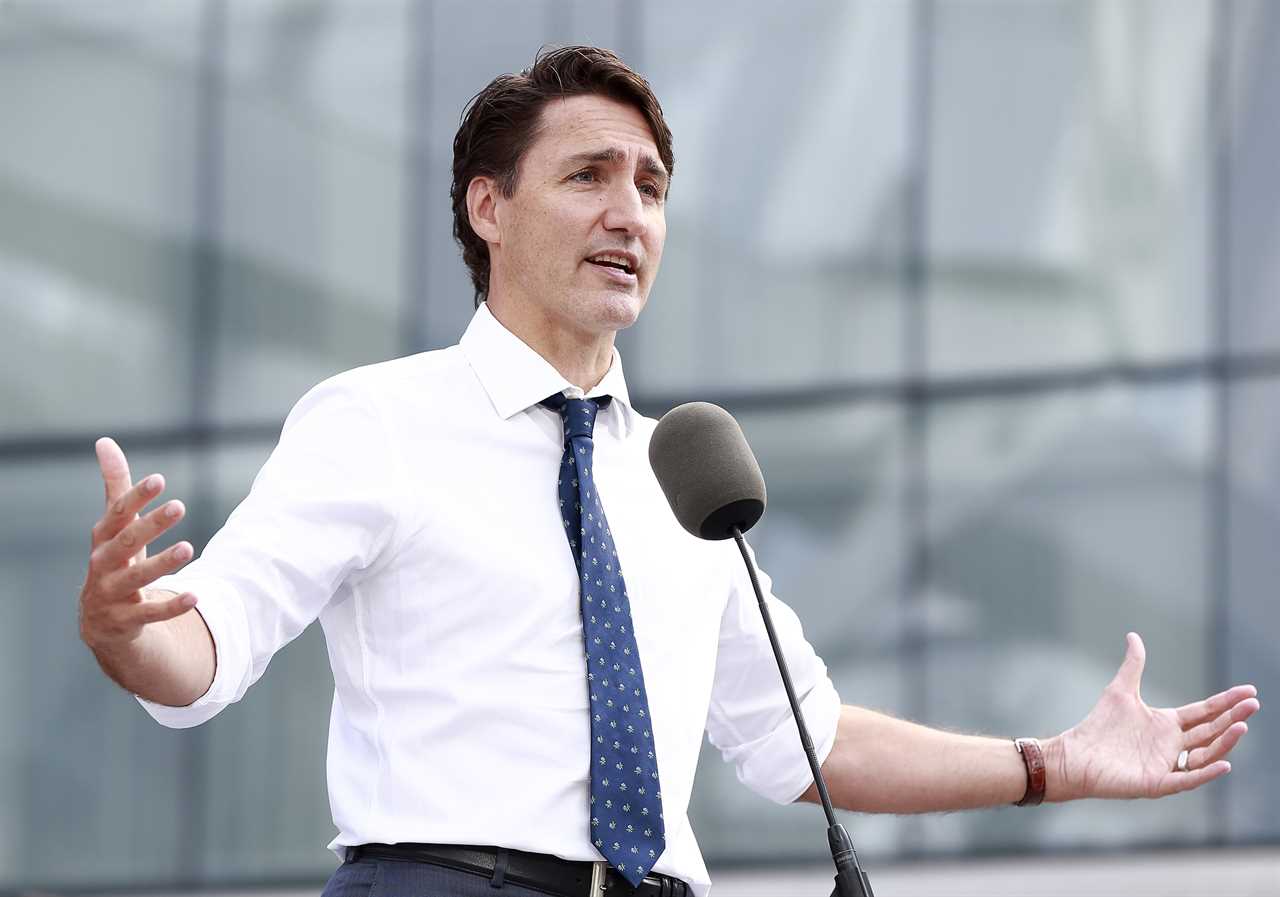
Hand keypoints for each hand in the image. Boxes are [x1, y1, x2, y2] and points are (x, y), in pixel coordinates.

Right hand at [78, 437, 196, 650]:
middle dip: (151, 524)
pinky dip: (172, 606)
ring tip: (189, 547)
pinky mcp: (125, 620)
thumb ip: (116, 487)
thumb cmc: (115, 561)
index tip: (159, 479)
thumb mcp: (115, 527)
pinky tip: (195, 597)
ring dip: (162, 563)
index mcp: (103, 539)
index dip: (136, 497)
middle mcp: (102, 565)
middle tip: (179, 505)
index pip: (117, 514)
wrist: (101, 621)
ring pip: (136, 578)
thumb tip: (105, 442)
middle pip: (126, 542)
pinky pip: (150, 613)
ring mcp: (111, 594)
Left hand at [1046, 632, 1259, 801]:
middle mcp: (1172, 745)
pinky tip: (1224, 763)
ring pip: (1205, 755)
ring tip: (1242, 727)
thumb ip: (1133, 665)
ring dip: (1224, 742)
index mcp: (1167, 724)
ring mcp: (1167, 765)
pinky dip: (1205, 773)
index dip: (1226, 702)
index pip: (1204, 712)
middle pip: (1211, 731)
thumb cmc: (1099, 725)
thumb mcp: (1120, 690)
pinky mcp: (1157, 783)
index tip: (1249, 691)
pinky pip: (1187, 779)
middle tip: (1253, 705)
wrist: (1076, 754)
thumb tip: (1133, 636)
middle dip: (1233, 718)